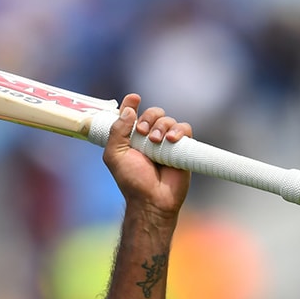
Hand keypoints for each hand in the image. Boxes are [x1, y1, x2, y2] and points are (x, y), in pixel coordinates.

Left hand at [102, 93, 191, 219]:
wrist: (152, 199)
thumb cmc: (132, 181)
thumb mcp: (115, 155)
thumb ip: (117, 132)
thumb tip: (128, 109)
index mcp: (131, 138)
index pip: (132, 114)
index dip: (132, 104)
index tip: (134, 99)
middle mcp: (149, 137)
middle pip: (153, 112)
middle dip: (148, 118)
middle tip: (143, 132)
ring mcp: (166, 142)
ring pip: (168, 119)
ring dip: (162, 126)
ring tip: (156, 141)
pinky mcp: (182, 148)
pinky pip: (185, 129)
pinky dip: (179, 130)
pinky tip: (172, 140)